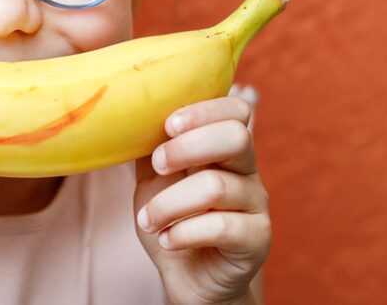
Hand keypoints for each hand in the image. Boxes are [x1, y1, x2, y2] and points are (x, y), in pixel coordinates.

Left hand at [133, 96, 269, 304]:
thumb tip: (130, 111)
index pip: (235, 111)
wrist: (188, 276)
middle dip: (187, 147)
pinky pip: (222, 227)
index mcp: (225, 148)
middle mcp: (247, 171)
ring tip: (147, 219)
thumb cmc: (173, 220)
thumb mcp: (155, 178)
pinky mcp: (256, 239)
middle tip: (158, 164)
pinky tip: (167, 239)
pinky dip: (183, 232)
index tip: (167, 125)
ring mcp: (256, 205)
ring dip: (169, 203)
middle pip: (236, 137)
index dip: (204, 110)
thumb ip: (151, 145)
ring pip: (216, 186)